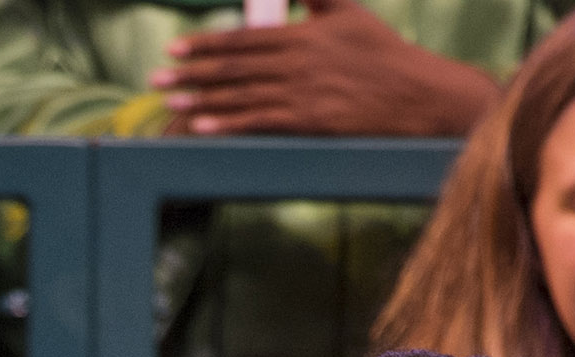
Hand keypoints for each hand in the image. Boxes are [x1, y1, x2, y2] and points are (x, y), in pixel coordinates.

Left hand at [150, 0, 500, 136]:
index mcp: (302, 35)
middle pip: (233, 68)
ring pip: (241, 95)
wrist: (417, 94)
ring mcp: (303, 94)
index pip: (243, 39)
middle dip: (191, 73)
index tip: (175, 49)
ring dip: (201, 99)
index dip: (205, 44)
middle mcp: (297, 63)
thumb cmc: (382, 51)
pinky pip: (261, 123)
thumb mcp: (347, 10)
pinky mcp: (310, 122)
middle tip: (157, 78)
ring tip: (170, 101)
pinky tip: (204, 127)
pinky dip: (230, 124)